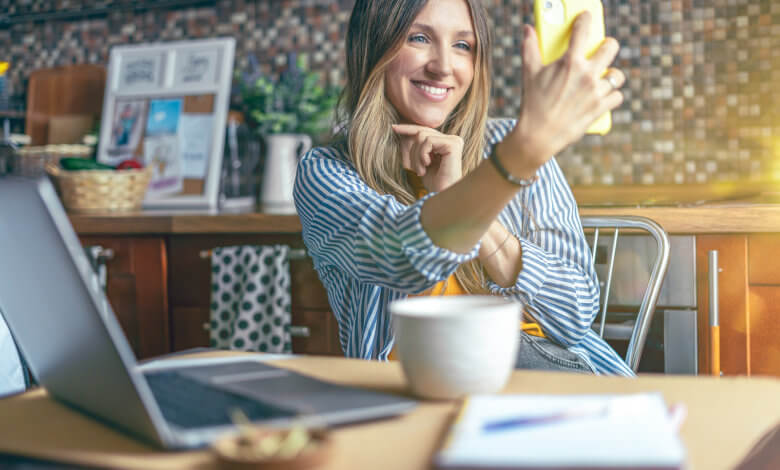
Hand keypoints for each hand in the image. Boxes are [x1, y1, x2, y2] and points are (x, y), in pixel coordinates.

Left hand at [392, 124, 463, 192]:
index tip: (394, 128)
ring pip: (422, 136)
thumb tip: (399, 128)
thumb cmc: (433, 183)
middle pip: (421, 132)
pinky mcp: (453, 144)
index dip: (408, 128)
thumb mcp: (420, 162)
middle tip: (415, 170)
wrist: (442, 196)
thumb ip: (415, 146)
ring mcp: (454, 141)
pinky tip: (427, 166)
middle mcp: (453, 139)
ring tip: (421, 171)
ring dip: (416, 156)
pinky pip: (428, 141)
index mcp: (446, 142)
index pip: (425, 130)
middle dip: (412, 151)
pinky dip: (422, 155)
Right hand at [505, 12, 624, 175]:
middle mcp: (587, 74)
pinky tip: (604, 95)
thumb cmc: (532, 103)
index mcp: (570, 62)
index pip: (583, 30)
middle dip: (608, 45)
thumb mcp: (529, 73)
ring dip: (612, 75)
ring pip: (617, 75)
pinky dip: (612, 96)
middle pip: (611, 48)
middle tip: (602, 49)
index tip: (587, 18)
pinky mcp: (601, 108)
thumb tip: (528, 29)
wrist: (539, 135)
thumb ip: (529, 48)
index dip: (586, 20)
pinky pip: (617, 96)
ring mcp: (596, 92)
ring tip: (604, 77)